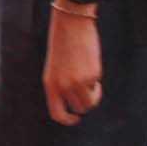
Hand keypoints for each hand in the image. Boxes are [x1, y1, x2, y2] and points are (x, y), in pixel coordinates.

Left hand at [44, 5, 101, 124]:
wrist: (71, 25)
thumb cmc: (62, 45)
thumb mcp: (54, 68)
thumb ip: (60, 85)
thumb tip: (73, 102)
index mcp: (49, 84)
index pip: (57, 113)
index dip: (67, 120)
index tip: (74, 119)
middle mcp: (62, 86)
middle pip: (79, 108)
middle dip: (85, 102)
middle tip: (87, 90)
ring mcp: (77, 82)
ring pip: (90, 102)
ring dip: (93, 95)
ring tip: (90, 81)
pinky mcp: (91, 76)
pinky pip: (97, 87)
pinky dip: (97, 81)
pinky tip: (90, 67)